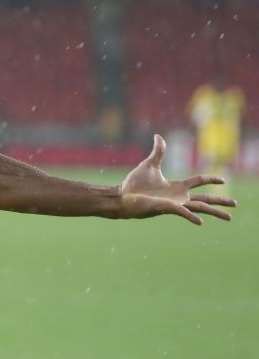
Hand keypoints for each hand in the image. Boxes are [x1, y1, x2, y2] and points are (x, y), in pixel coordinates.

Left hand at [118, 134, 235, 224]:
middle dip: (220, 201)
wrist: (122, 196)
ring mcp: (174, 204)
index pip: (198, 182)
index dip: (211, 179)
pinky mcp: (167, 208)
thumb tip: (158, 136)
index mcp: (176, 186)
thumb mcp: (149, 165)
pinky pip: (182, 212)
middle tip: (235, 204)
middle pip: (205, 198)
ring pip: (199, 207)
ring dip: (215, 212)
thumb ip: (158, 152)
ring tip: (229, 217)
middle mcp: (178, 197)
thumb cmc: (134, 184)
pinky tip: (201, 222)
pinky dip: (191, 216)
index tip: (223, 180)